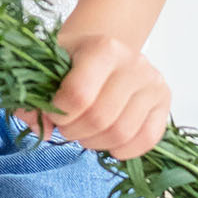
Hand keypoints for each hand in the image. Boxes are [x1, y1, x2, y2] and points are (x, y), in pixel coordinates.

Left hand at [21, 34, 170, 160]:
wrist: (105, 50)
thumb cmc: (74, 60)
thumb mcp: (46, 67)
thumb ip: (33, 96)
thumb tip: (41, 130)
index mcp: (102, 48)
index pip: (79, 95)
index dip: (60, 115)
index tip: (53, 114)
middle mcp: (134, 62)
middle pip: (100, 118)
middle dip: (75, 132)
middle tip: (66, 128)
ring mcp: (153, 82)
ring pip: (122, 133)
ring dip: (95, 143)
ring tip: (85, 133)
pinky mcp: (164, 100)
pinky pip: (148, 139)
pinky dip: (124, 150)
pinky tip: (108, 142)